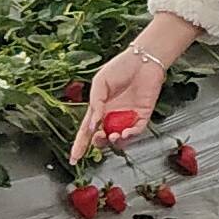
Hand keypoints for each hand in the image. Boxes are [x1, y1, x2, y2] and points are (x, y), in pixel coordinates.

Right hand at [74, 39, 168, 161]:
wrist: (143, 59)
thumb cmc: (121, 67)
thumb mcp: (100, 83)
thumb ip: (95, 104)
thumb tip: (90, 125)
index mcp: (100, 108)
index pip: (87, 130)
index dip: (80, 145)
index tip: (74, 158)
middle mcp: (113, 115)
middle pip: (103, 137)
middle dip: (99, 142)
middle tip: (99, 138)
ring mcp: (127, 116)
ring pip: (119, 138)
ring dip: (115, 141)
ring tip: (113, 136)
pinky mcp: (143, 115)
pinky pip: (136, 130)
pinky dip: (130, 135)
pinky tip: (126, 132)